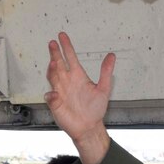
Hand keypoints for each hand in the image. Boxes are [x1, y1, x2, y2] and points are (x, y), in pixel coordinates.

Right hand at [43, 32, 114, 160]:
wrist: (89, 126)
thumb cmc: (95, 109)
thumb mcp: (104, 89)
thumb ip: (106, 72)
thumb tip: (111, 55)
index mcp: (78, 76)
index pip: (70, 58)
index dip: (66, 47)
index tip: (61, 36)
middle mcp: (67, 81)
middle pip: (58, 63)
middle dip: (55, 53)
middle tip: (52, 43)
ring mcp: (60, 92)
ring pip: (53, 77)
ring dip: (52, 70)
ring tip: (54, 62)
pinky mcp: (56, 104)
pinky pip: (51, 97)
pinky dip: (51, 95)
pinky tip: (54, 94)